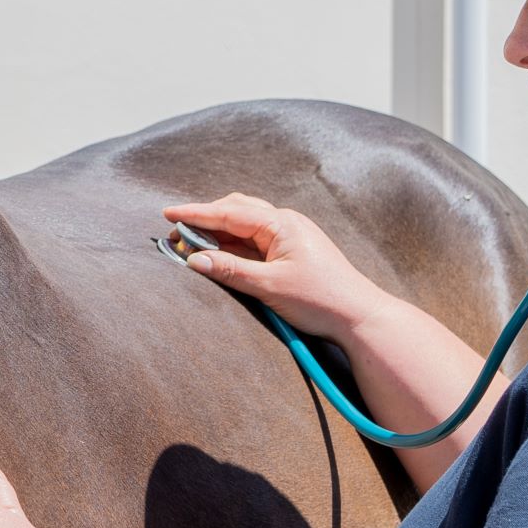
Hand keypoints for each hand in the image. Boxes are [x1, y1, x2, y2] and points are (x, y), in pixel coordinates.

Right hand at [162, 193, 395, 345]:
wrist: (359, 316)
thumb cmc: (320, 300)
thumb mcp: (269, 287)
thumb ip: (230, 270)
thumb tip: (194, 260)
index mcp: (282, 224)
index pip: (230, 212)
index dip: (196, 213)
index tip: (168, 214)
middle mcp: (286, 223)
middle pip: (236, 211)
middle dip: (205, 220)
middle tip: (175, 234)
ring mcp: (290, 237)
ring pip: (244, 226)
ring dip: (217, 233)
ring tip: (190, 245)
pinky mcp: (292, 252)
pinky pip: (255, 242)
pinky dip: (232, 246)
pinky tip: (218, 255)